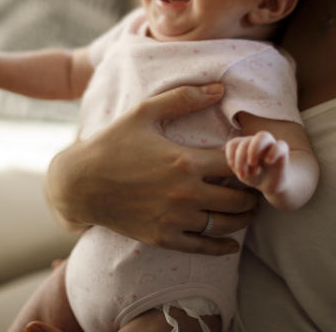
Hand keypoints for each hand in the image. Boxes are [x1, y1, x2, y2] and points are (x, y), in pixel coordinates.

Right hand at [45, 84, 258, 255]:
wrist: (79, 183)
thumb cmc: (112, 143)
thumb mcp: (145, 112)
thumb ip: (184, 98)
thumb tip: (220, 88)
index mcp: (185, 161)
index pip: (237, 165)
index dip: (251, 162)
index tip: (255, 159)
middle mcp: (185, 193)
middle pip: (238, 199)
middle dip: (252, 193)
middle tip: (256, 186)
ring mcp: (174, 218)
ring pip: (226, 224)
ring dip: (243, 218)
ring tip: (248, 209)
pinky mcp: (163, 238)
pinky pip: (202, 247)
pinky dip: (222, 247)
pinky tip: (232, 243)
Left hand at [225, 131, 289, 197]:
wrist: (271, 184)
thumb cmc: (255, 176)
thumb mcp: (245, 175)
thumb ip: (242, 168)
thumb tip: (248, 163)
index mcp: (245, 145)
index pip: (234, 144)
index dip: (230, 155)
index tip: (233, 167)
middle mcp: (257, 142)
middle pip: (246, 141)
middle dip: (240, 158)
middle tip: (243, 173)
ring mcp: (270, 145)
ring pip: (263, 136)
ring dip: (254, 149)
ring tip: (252, 163)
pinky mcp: (282, 151)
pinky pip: (280, 145)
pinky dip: (273, 152)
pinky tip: (269, 162)